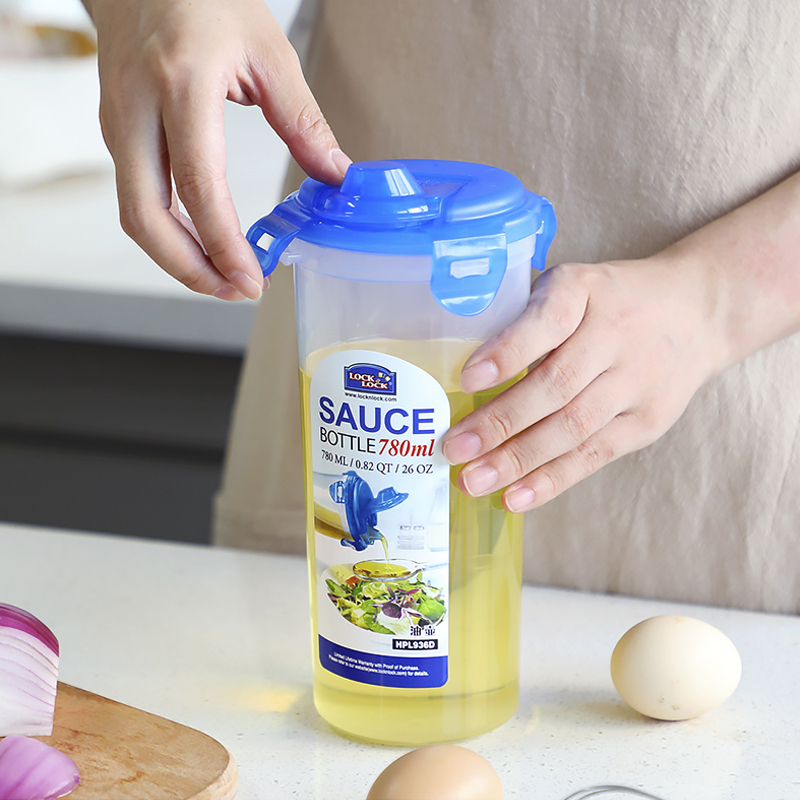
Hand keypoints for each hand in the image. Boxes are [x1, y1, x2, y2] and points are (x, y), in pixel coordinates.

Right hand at [84, 0, 349, 299]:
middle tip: (235, 292)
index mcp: (181, 84)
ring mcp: (117, 121)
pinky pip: (136, 196)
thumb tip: (336, 176)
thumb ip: (304, 119)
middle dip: (190, 269)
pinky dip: (168, 232)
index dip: (223, 244)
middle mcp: (136, 107)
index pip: (197, 185)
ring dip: (178, 257)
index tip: (252, 280)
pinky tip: (203, 243)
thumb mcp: (268, 51)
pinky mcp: (115, 131)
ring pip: (135, 213)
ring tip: (225, 278)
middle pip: (146, 216)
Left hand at [441, 256, 724, 511]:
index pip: (547, 322)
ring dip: (518, 459)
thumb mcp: (571, 285)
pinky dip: (552, 479)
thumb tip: (459, 372)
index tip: (467, 379)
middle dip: (500, 423)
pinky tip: (515, 497)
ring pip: (573, 428)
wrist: (699, 311)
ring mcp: (635, 382)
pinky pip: (594, 455)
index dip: (508, 353)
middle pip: (556, 386)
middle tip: (453, 449)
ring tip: (473, 481)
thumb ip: (525, 316)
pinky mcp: (647, 421)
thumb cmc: (609, 300)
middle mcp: (615, 335)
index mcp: (585, 291)